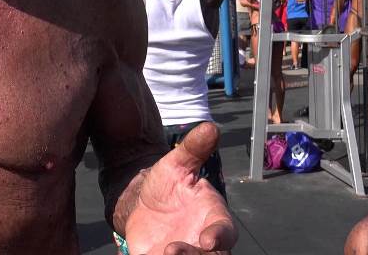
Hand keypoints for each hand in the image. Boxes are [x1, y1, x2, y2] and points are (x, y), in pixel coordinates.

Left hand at [123, 123, 236, 253]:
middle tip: (173, 250)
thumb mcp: (177, 163)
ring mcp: (185, 253)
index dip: (220, 237)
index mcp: (213, 218)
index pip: (225, 232)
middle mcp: (203, 242)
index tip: (208, 241)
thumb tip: (210, 126)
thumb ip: (193, 148)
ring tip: (163, 252)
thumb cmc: (167, 183)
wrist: (142, 202)